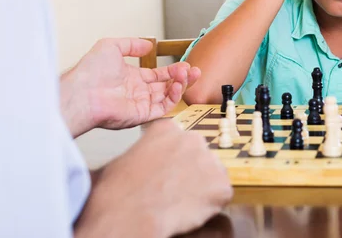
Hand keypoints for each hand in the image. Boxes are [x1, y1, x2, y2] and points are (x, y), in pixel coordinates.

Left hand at [61, 38, 200, 136]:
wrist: (81, 92)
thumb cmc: (90, 70)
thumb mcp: (111, 46)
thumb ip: (132, 44)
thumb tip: (149, 45)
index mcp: (131, 78)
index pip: (158, 76)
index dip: (172, 70)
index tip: (185, 65)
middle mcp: (137, 92)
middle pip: (166, 86)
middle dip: (182, 78)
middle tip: (194, 70)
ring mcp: (140, 104)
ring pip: (167, 97)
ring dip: (180, 85)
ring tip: (188, 74)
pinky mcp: (141, 115)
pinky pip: (163, 108)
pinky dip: (173, 97)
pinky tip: (178, 85)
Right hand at [75, 120, 232, 237]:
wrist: (129, 212)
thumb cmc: (120, 191)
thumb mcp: (128, 156)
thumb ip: (149, 150)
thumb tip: (152, 160)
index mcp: (169, 129)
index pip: (180, 139)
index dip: (176, 157)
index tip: (170, 169)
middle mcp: (193, 138)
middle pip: (199, 154)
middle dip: (191, 170)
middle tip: (176, 188)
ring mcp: (210, 160)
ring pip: (212, 174)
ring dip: (202, 187)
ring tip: (181, 201)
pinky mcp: (221, 185)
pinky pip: (221, 195)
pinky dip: (211, 205)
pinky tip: (190, 210)